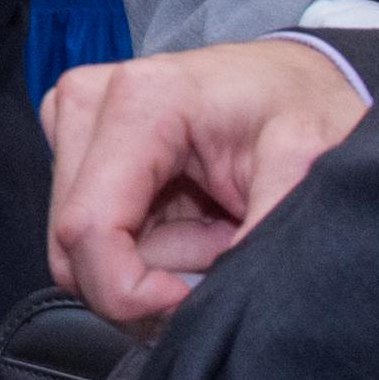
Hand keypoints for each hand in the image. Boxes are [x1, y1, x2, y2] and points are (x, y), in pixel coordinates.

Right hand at [40, 39, 368, 329]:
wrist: (289, 78)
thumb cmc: (299, 107)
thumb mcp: (306, 168)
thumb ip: (267, 229)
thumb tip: (224, 298)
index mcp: (140, 100)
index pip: (88, 230)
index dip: (130, 292)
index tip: (188, 301)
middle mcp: (87, 103)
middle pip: (76, 247)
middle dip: (150, 273)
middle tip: (222, 240)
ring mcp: (73, 121)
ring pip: (78, 250)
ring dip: (150, 261)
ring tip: (211, 225)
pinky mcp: (73, 142)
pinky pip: (87, 234)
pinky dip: (139, 247)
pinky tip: (186, 217)